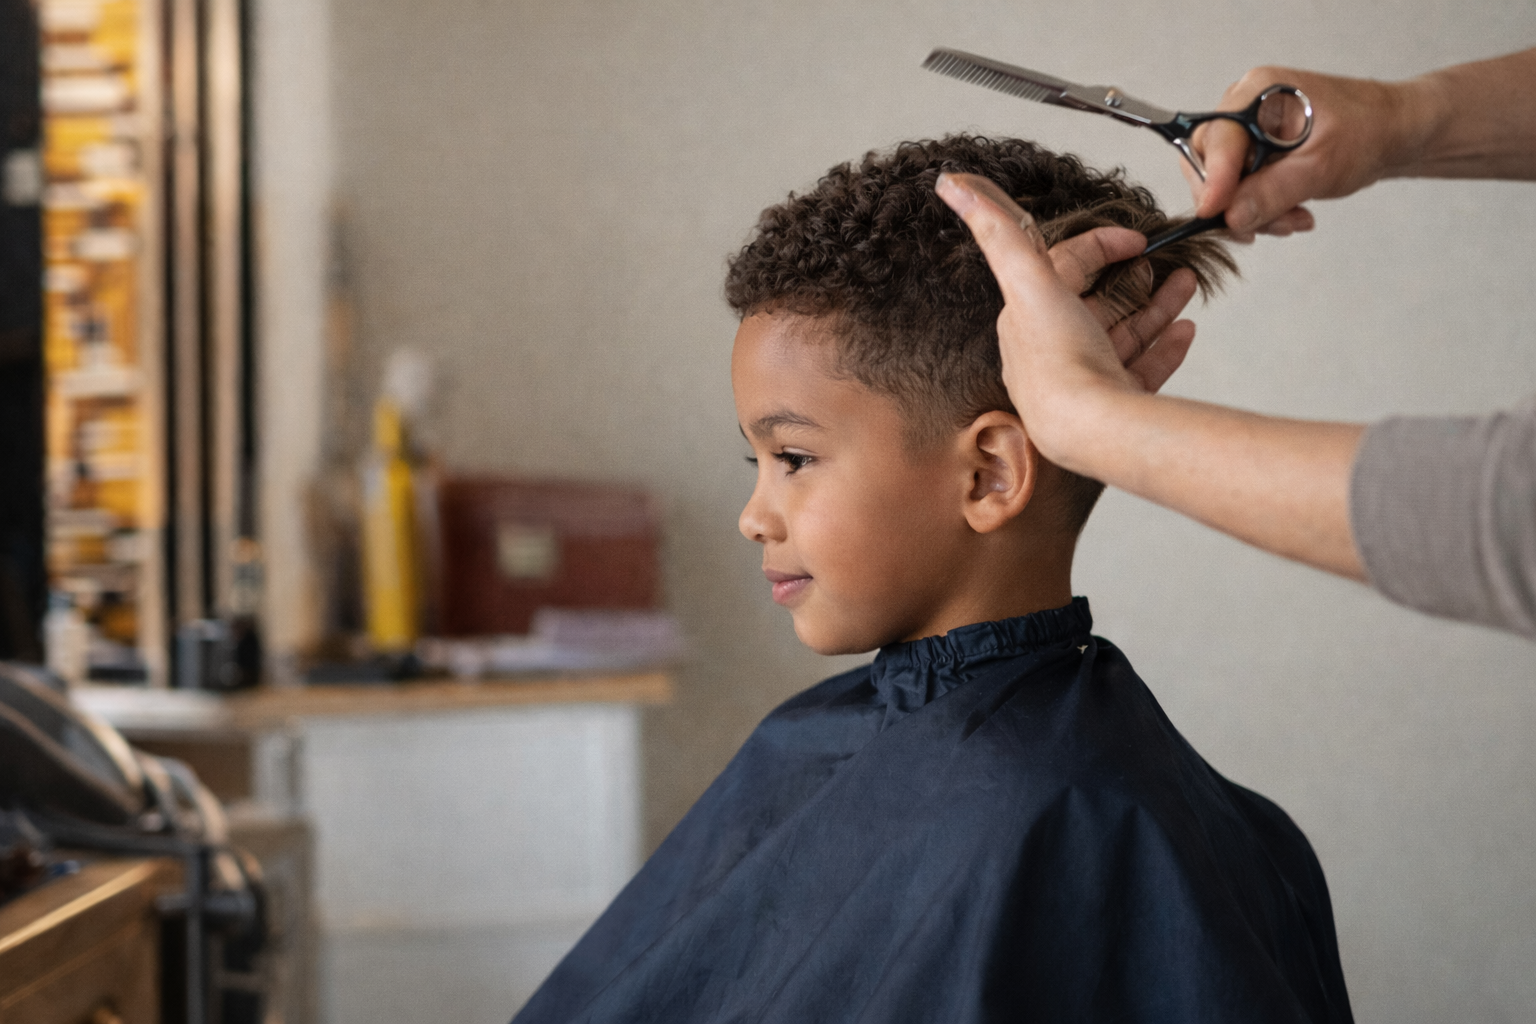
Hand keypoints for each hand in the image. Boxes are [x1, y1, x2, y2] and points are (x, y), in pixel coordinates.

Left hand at [934, 172, 1170, 468]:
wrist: (1089, 430)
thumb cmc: (1056, 361)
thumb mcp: (1026, 280)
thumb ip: (998, 230)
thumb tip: (951, 184)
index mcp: (1029, 321)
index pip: (1064, 271)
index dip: (1098, 246)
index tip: (1135, 238)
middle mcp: (1053, 353)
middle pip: (1098, 304)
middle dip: (1134, 278)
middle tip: (1166, 262)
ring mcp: (1085, 381)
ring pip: (1124, 334)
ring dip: (1157, 306)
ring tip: (1187, 287)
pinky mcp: (1114, 406)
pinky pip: (1143, 369)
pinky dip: (1165, 346)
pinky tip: (1185, 330)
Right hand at [1186, 67, 1413, 238]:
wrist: (1390, 132)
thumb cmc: (1366, 133)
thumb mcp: (1322, 166)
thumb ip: (1274, 191)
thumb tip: (1231, 216)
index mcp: (1256, 93)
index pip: (1215, 140)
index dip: (1212, 180)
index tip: (1214, 213)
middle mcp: (1242, 109)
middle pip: (1208, 165)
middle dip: (1236, 203)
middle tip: (1271, 225)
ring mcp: (1245, 133)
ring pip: (1222, 184)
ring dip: (1252, 212)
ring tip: (1294, 220)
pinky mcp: (1252, 153)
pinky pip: (1238, 189)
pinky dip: (1260, 209)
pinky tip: (1291, 214)